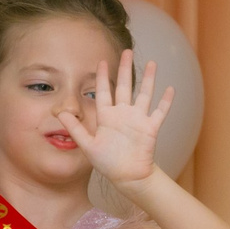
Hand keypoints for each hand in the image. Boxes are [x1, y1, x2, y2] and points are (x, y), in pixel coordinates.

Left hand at [60, 50, 171, 187]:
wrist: (128, 177)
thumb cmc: (107, 163)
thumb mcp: (88, 145)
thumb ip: (75, 128)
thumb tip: (59, 112)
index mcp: (107, 116)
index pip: (103, 92)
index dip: (101, 77)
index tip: (101, 61)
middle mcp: (123, 114)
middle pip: (124, 86)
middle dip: (125, 69)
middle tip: (127, 52)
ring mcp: (138, 120)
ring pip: (144, 94)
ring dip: (149, 79)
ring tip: (152, 64)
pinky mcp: (150, 128)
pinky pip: (159, 112)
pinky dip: (166, 101)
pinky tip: (170, 89)